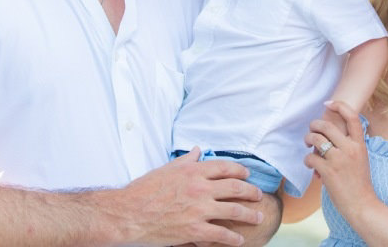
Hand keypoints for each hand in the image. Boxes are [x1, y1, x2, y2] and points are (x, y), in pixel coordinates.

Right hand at [119, 147, 264, 245]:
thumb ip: (185, 160)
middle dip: (251, 192)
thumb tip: (197, 150)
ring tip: (258, 216)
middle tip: (258, 195)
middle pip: (235, 188)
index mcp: (193, 171)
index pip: (225, 167)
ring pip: (234, 210)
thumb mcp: (166, 169)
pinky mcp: (195, 229)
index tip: (247, 175)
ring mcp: (199, 209)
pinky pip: (221, 233)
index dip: (240, 171)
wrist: (129, 213)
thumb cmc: (144, 191)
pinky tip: (239, 239)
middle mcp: (200, 188)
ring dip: (250, 214)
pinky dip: (233, 237)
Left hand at [304, 101, 376, 217]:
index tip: (328, 104)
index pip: (352, 117)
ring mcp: (339, 160)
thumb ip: (349, 146)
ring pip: (316, 138)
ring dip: (308, 139)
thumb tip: (329, 137)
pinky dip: (307, 160)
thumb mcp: (361, 159)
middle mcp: (350, 149)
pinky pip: (310, 157)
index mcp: (360, 145)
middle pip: (327, 125)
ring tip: (308, 146)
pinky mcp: (328, 171)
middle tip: (311, 131)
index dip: (339, 106)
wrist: (363, 205)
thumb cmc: (360, 184)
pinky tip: (310, 165)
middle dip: (315, 125)